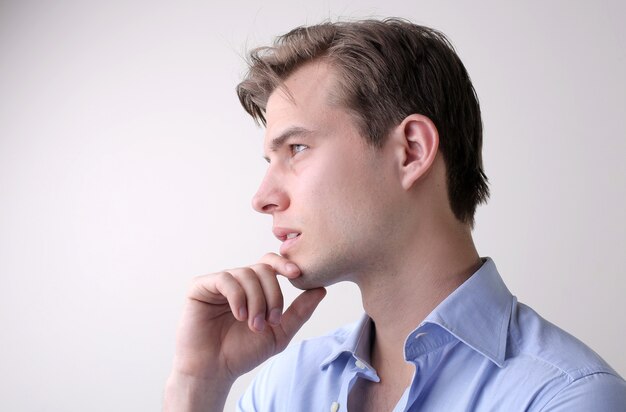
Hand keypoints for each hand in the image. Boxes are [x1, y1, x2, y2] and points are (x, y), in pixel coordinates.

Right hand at [169, 252, 325, 386]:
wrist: (214, 371)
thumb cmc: (243, 353)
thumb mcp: (279, 332)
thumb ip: (300, 311)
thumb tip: (322, 289)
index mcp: (254, 288)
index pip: (271, 264)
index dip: (285, 264)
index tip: (298, 274)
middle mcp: (237, 282)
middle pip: (263, 268)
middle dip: (272, 295)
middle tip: (271, 321)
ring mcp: (218, 283)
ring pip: (246, 273)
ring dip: (256, 301)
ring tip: (254, 324)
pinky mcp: (200, 287)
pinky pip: (225, 279)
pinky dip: (237, 296)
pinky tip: (240, 315)